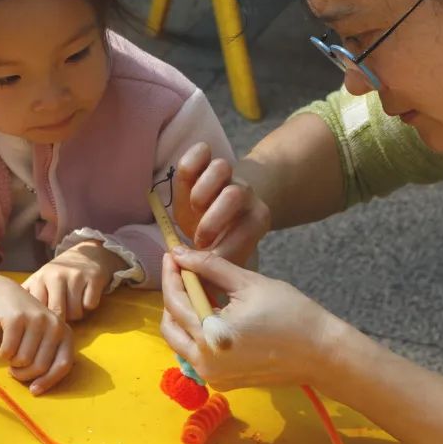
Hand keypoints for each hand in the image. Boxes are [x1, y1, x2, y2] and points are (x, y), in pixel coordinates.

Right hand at [0, 274, 74, 394]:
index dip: (48, 381)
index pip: (63, 365)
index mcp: (65, 333)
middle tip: (15, 370)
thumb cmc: (27, 324)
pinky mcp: (17, 318)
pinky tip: (5, 344)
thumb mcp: (44, 338)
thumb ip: (47, 358)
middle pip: (40, 366)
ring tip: (11, 353)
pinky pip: (8, 351)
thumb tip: (38, 389)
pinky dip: (3, 354)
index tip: (34, 391)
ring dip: (12, 363)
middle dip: (24, 374)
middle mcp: (55, 325)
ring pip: (23, 361)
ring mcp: (37, 320)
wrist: (7, 295)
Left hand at [22, 242, 127, 320]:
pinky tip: (85, 298)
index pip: (37, 309)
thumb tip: (10, 322)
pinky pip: (90, 305)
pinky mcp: (93, 277)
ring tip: (74, 306)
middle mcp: (55, 275)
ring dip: (76, 314)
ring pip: (75, 312)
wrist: (87, 254)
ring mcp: (75, 275)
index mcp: (39, 278)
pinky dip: (89, 306)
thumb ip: (28, 298)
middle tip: (62, 317)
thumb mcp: (40, 281)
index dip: (41, 322)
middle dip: (61, 321)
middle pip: (57, 313)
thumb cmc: (59, 275)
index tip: (43, 326)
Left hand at [159, 247, 341, 390]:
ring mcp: (212, 376)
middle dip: (172, 296)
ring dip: (182, 315)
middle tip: (183, 271)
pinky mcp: (222, 381)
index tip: (172, 253)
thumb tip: (181, 253)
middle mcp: (203, 362)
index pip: (175, 301)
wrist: (321, 353)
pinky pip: (196, 354)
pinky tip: (212, 311)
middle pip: (170, 325)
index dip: (171, 274)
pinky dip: (196, 332)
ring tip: (199, 289)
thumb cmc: (290, 313)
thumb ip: (210, 267)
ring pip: (180, 342)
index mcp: (209, 336)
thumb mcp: (249, 283)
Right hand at [172, 143, 270, 264]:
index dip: (222, 248)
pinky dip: (190, 163)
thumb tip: (198, 292)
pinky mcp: (206, 159)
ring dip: (200, 193)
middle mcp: (246, 193)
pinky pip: (200, 151)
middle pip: (233, 194)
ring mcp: (227, 174)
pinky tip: (185, 183)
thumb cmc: (217, 239)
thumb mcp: (221, 257)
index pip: (246, 231)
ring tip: (193, 210)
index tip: (205, 258)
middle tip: (199, 238)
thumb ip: (214, 269)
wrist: (217, 209)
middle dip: (211, 220)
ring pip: (220, 168)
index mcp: (257, 219)